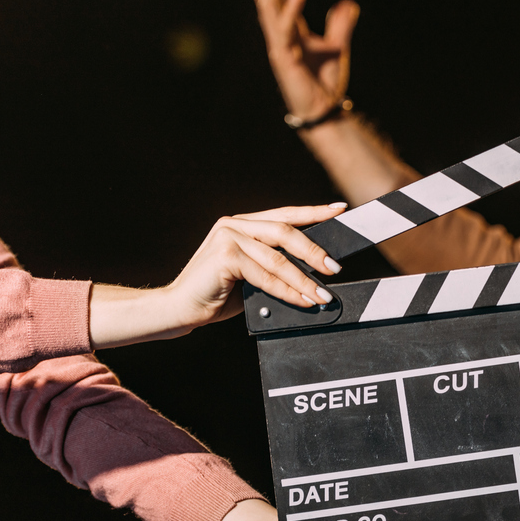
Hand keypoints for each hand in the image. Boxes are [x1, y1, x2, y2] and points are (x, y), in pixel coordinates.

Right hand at [88, 204, 345, 348]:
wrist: (180, 309)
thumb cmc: (217, 294)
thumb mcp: (253, 275)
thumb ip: (276, 266)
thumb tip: (316, 272)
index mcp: (243, 223)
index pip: (286, 214)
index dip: (314, 212)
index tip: (339, 211)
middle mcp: (235, 224)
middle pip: (286, 232)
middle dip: (315, 251)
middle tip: (335, 268)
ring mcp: (228, 236)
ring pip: (278, 257)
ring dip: (304, 279)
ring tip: (323, 295)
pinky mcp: (224, 254)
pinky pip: (265, 274)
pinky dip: (286, 290)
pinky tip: (301, 300)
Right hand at [254, 0, 359, 122]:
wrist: (324, 110)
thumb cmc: (324, 81)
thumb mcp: (336, 47)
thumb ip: (340, 25)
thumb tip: (349, 3)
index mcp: (289, 28)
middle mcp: (279, 33)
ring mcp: (279, 45)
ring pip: (268, 7)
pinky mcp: (284, 59)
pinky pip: (283, 31)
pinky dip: (290, 11)